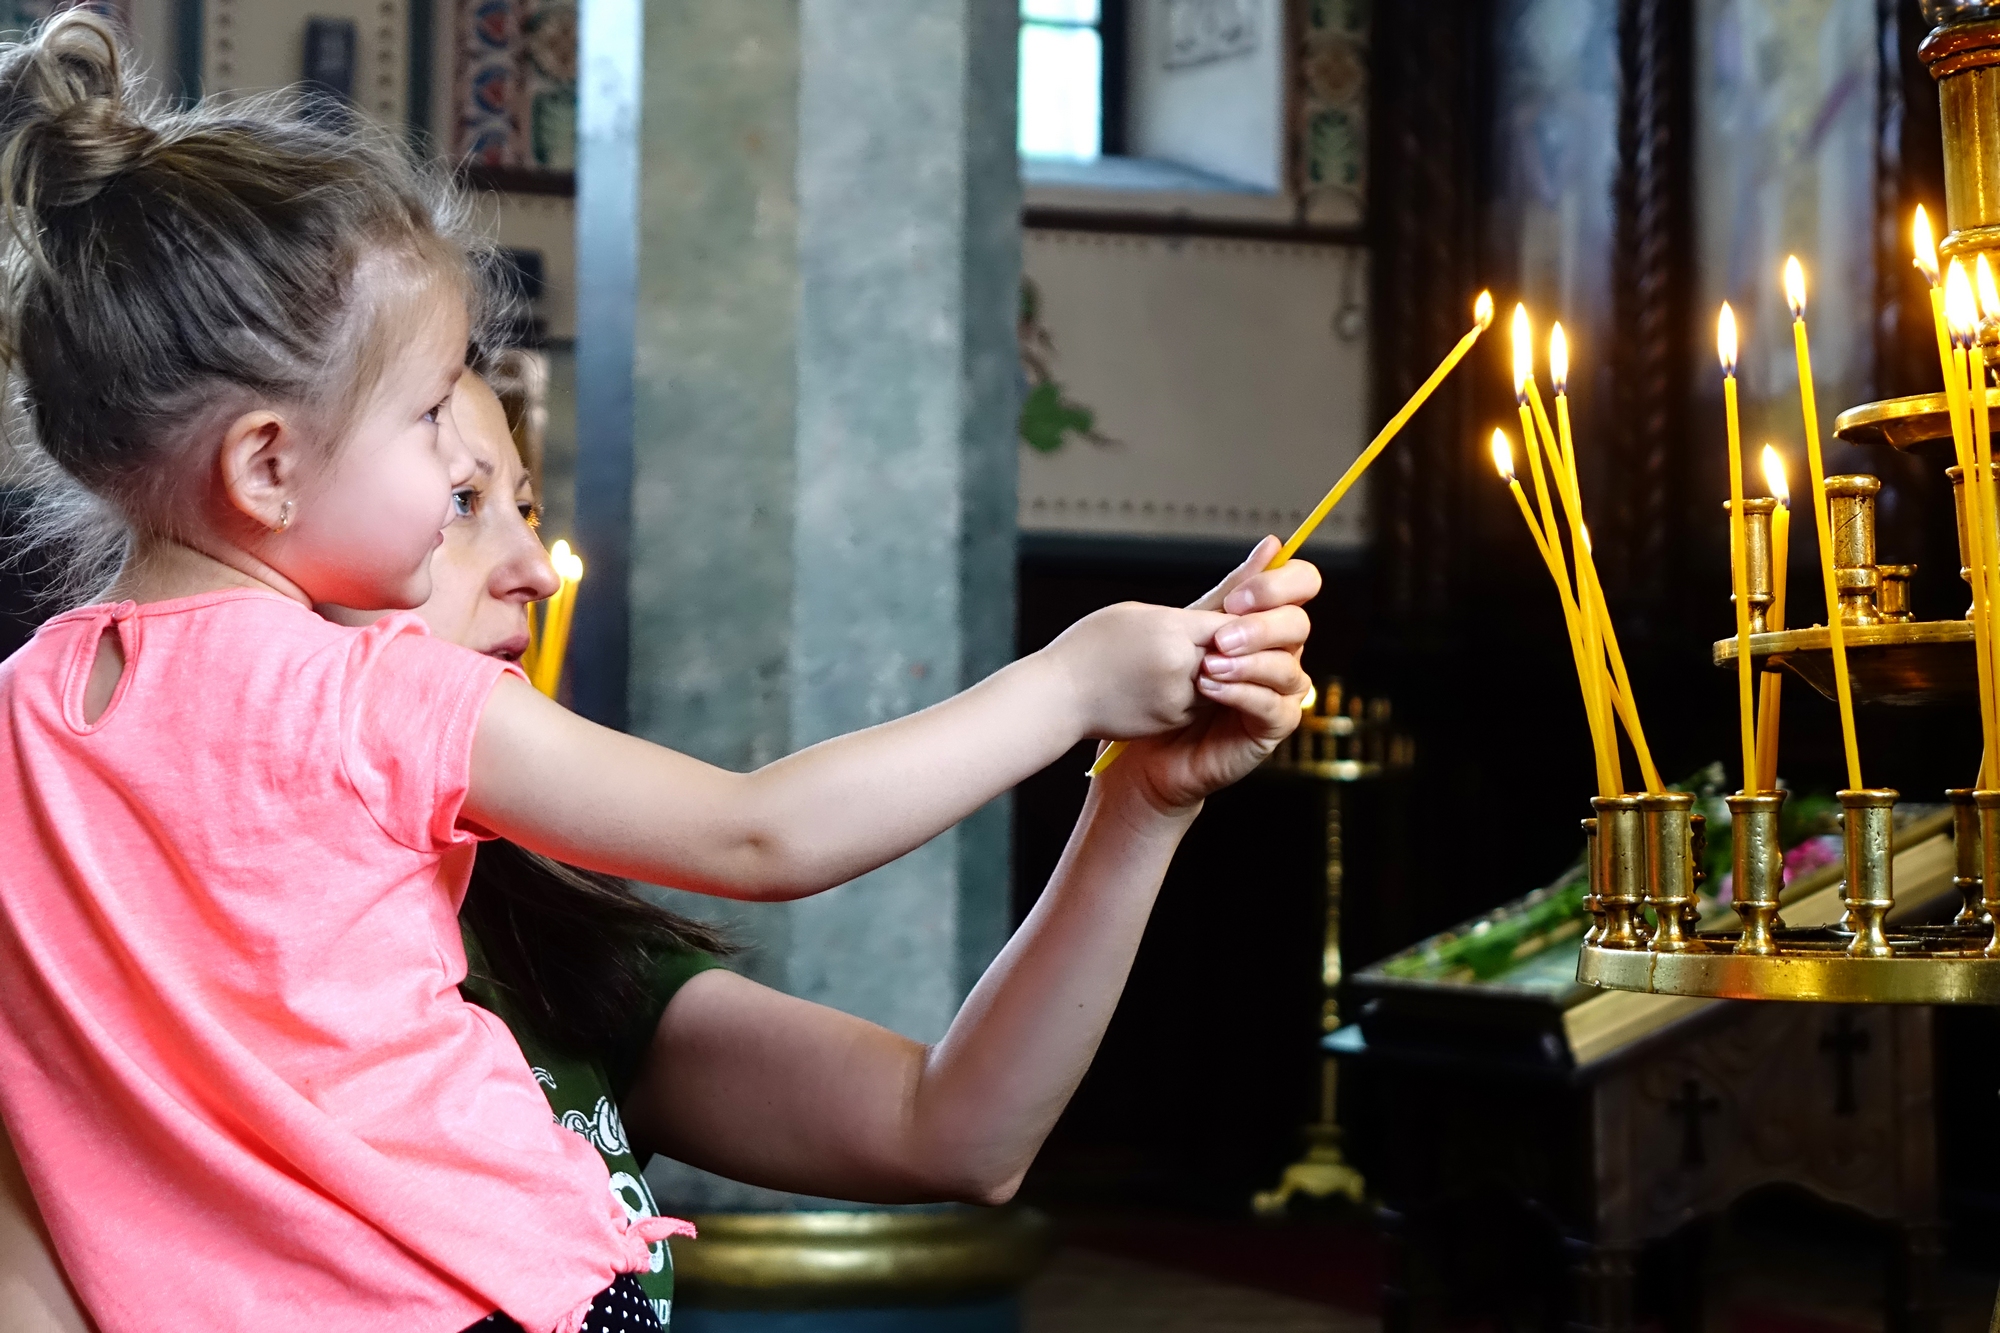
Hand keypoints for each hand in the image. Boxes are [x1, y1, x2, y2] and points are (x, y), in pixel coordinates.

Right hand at [1042, 600, 1232, 741]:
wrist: (1059, 696)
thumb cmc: (1090, 647)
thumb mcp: (1134, 614)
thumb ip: (1183, 615)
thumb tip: (1221, 607)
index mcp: (1170, 628)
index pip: (1232, 622)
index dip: (1242, 622)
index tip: (1244, 618)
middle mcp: (1179, 664)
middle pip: (1235, 655)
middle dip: (1236, 650)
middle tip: (1237, 644)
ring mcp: (1177, 696)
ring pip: (1223, 682)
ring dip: (1220, 674)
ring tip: (1193, 663)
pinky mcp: (1171, 720)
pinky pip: (1200, 704)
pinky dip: (1195, 694)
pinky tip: (1171, 685)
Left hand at [1110, 536, 1318, 813]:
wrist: (1144, 745)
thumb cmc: (1164, 687)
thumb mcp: (1192, 632)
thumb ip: (1230, 594)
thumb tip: (1272, 545)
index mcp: (1266, 623)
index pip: (1301, 588)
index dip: (1279, 585)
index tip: (1237, 598)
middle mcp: (1280, 655)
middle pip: (1298, 625)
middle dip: (1260, 627)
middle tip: (1220, 637)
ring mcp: (1279, 693)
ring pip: (1289, 668)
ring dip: (1248, 664)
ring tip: (1207, 668)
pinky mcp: (1271, 729)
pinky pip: (1274, 707)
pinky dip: (1244, 695)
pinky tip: (1211, 690)